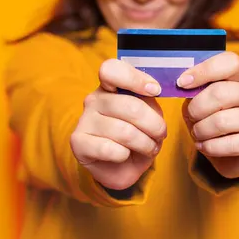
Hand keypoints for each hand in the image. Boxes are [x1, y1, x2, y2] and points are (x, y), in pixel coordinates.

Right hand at [70, 60, 166, 189]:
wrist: (120, 168)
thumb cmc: (136, 138)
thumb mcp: (149, 115)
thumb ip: (150, 100)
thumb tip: (154, 90)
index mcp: (110, 87)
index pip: (111, 69)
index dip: (135, 78)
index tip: (155, 91)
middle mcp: (94, 100)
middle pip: (129, 106)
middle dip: (154, 124)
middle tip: (161, 134)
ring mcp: (84, 120)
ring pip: (124, 131)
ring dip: (145, 144)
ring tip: (149, 148)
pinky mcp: (78, 142)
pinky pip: (109, 149)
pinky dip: (124, 155)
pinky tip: (125, 156)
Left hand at [179, 52, 238, 178]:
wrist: (228, 157)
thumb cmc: (210, 125)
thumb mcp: (198, 104)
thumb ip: (193, 91)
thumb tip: (183, 83)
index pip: (229, 62)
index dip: (203, 70)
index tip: (182, 83)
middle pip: (220, 92)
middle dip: (196, 108)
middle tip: (192, 118)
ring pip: (221, 121)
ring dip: (201, 131)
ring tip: (198, 135)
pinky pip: (230, 144)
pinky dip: (210, 148)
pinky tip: (206, 147)